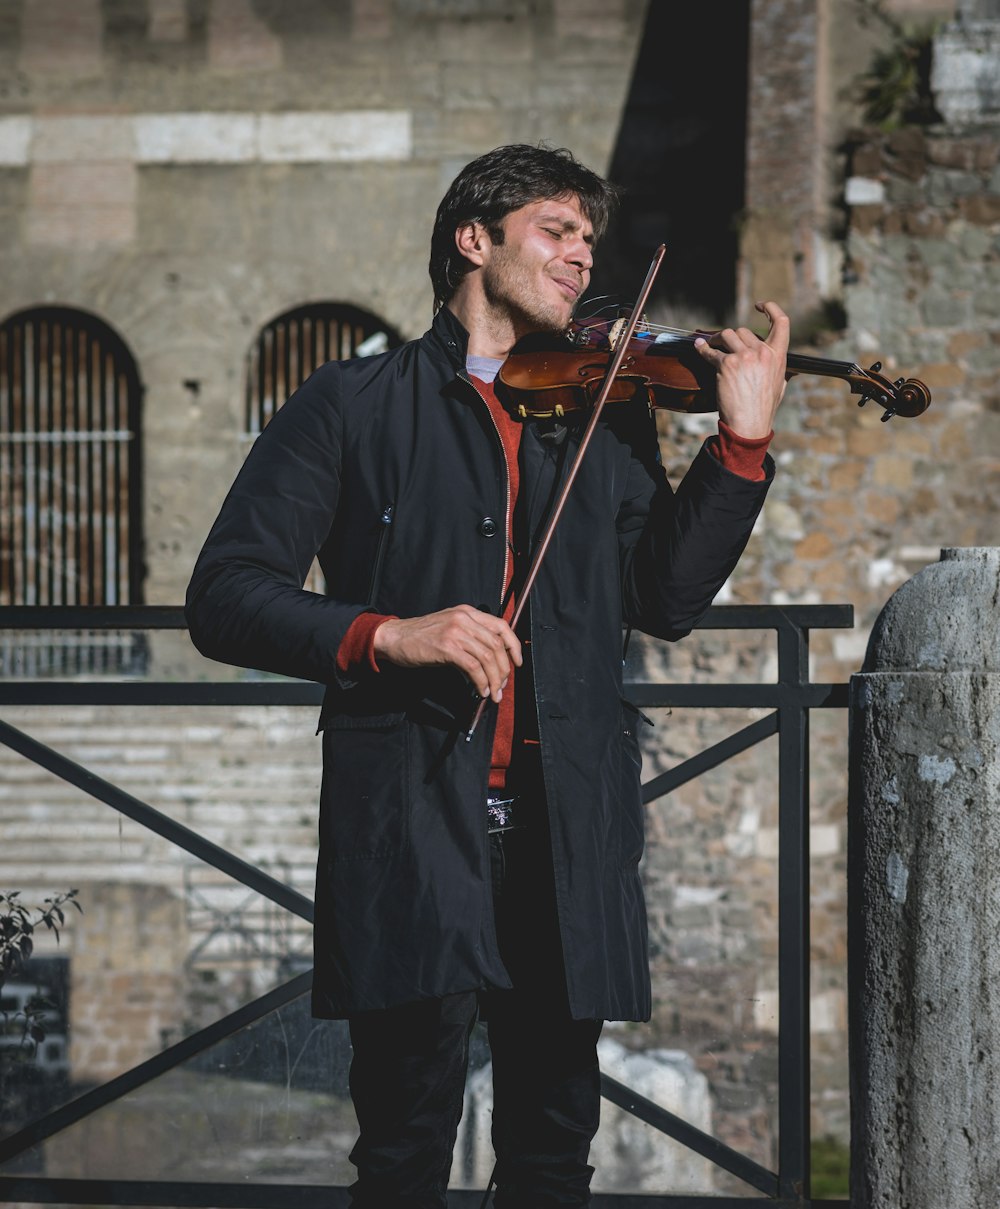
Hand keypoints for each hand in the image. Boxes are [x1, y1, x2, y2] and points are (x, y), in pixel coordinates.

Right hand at [373, 605, 521, 702]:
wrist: (394, 638)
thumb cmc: (421, 636)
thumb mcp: (450, 627)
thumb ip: (471, 635)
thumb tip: (492, 660)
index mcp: (468, 612)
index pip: (501, 626)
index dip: (514, 645)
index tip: (517, 662)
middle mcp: (464, 619)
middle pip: (497, 645)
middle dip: (504, 670)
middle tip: (502, 686)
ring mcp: (456, 632)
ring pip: (487, 658)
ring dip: (494, 679)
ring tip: (493, 693)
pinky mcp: (447, 647)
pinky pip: (473, 667)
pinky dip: (481, 682)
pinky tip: (481, 690)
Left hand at [694, 301, 788, 438]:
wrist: (749, 423)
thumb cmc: (763, 408)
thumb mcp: (780, 384)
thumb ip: (778, 368)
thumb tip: (780, 364)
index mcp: (779, 355)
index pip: (781, 321)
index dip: (771, 308)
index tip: (760, 305)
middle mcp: (762, 352)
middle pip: (744, 330)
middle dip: (732, 337)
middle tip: (722, 343)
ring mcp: (744, 357)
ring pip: (727, 335)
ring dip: (717, 339)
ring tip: (711, 344)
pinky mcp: (726, 364)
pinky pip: (711, 351)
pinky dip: (702, 349)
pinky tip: (698, 347)